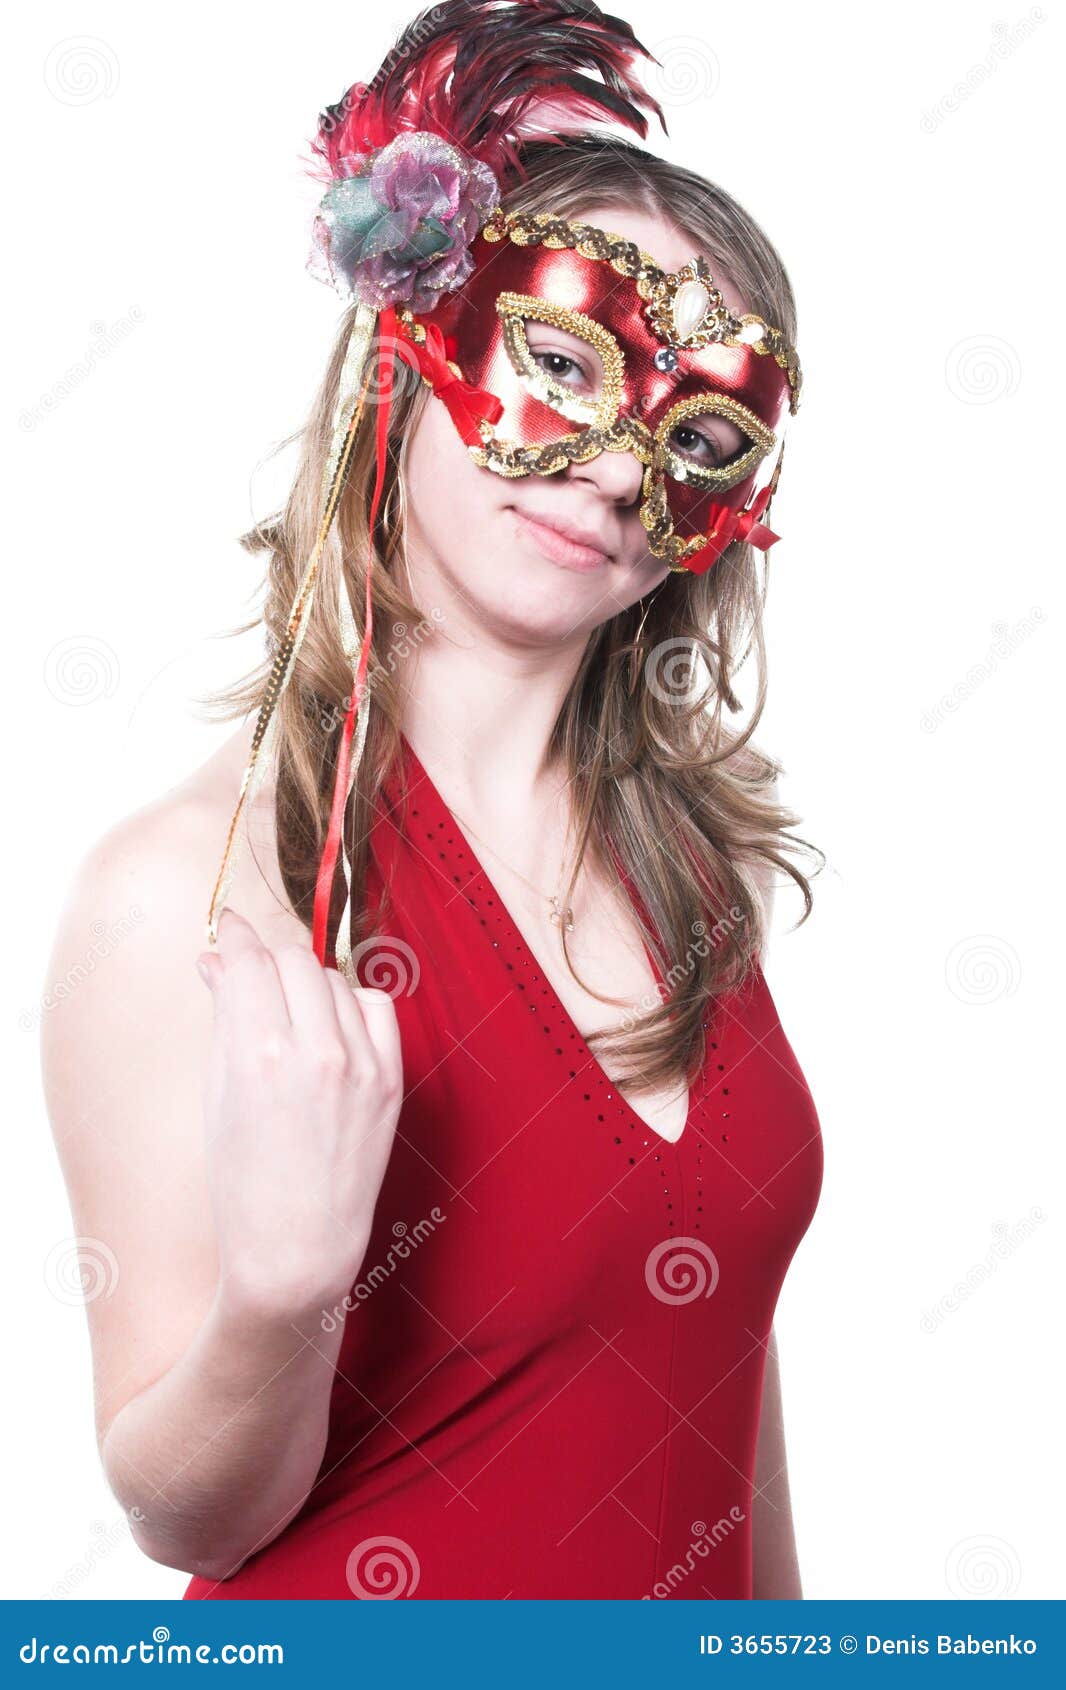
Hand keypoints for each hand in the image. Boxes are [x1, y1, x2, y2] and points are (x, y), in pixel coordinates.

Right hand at [196, 909, 402, 1317]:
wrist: (298, 1249)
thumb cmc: (243, 1182)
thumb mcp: (217, 1095)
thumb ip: (225, 1018)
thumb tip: (218, 960)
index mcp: (260, 1054)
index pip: (250, 960)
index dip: (234, 936)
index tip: (227, 927)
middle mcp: (316, 1052)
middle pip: (293, 960)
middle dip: (267, 958)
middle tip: (251, 973)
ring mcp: (361, 1066)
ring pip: (334, 980)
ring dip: (307, 983)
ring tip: (287, 1012)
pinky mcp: (391, 1082)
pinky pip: (376, 1008)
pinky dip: (351, 1006)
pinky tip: (331, 1027)